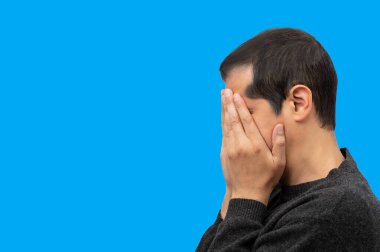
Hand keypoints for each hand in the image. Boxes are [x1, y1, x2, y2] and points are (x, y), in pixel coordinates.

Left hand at [221, 88, 285, 205]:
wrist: (246, 194)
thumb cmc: (266, 178)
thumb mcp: (279, 163)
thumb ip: (279, 143)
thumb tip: (279, 125)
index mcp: (255, 145)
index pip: (246, 121)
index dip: (240, 106)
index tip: (236, 95)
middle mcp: (240, 144)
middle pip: (233, 119)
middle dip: (229, 104)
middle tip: (225, 91)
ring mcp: (230, 148)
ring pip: (226, 125)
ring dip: (224, 110)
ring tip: (222, 98)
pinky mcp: (224, 153)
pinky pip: (223, 133)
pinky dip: (223, 122)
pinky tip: (223, 115)